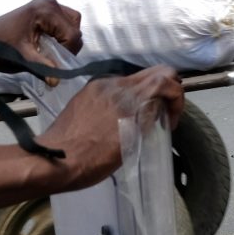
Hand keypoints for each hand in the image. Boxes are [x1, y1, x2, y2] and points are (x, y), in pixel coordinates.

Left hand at [0, 0, 83, 74]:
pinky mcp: (43, 8)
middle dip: (68, 45)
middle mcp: (49, 2)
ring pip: (71, 23)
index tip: (54, 64)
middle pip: (75, 26)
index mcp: (46, 9)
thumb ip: (44, 68)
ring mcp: (46, 3)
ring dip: (65, 39)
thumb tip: (58, 81)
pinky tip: (47, 44)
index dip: (67, 52)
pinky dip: (59, 34)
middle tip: (54, 58)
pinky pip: (62, 22)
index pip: (72, 34)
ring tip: (50, 51)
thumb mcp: (23, 58)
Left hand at [35, 68, 184, 191]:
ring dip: (147, 92)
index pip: (167, 81)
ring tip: (141, 115)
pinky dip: (127, 94)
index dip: (177, 99)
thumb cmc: (92, 162)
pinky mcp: (90, 89)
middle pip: (156, 72)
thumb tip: (157, 111)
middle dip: (167, 90)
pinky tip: (119, 114)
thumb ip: (145, 121)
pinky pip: (117, 84)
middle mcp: (118, 85)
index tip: (171, 119)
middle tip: (163, 112)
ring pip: (137, 77)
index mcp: (130, 101)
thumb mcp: (129, 146)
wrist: (55, 159)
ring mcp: (102, 85)